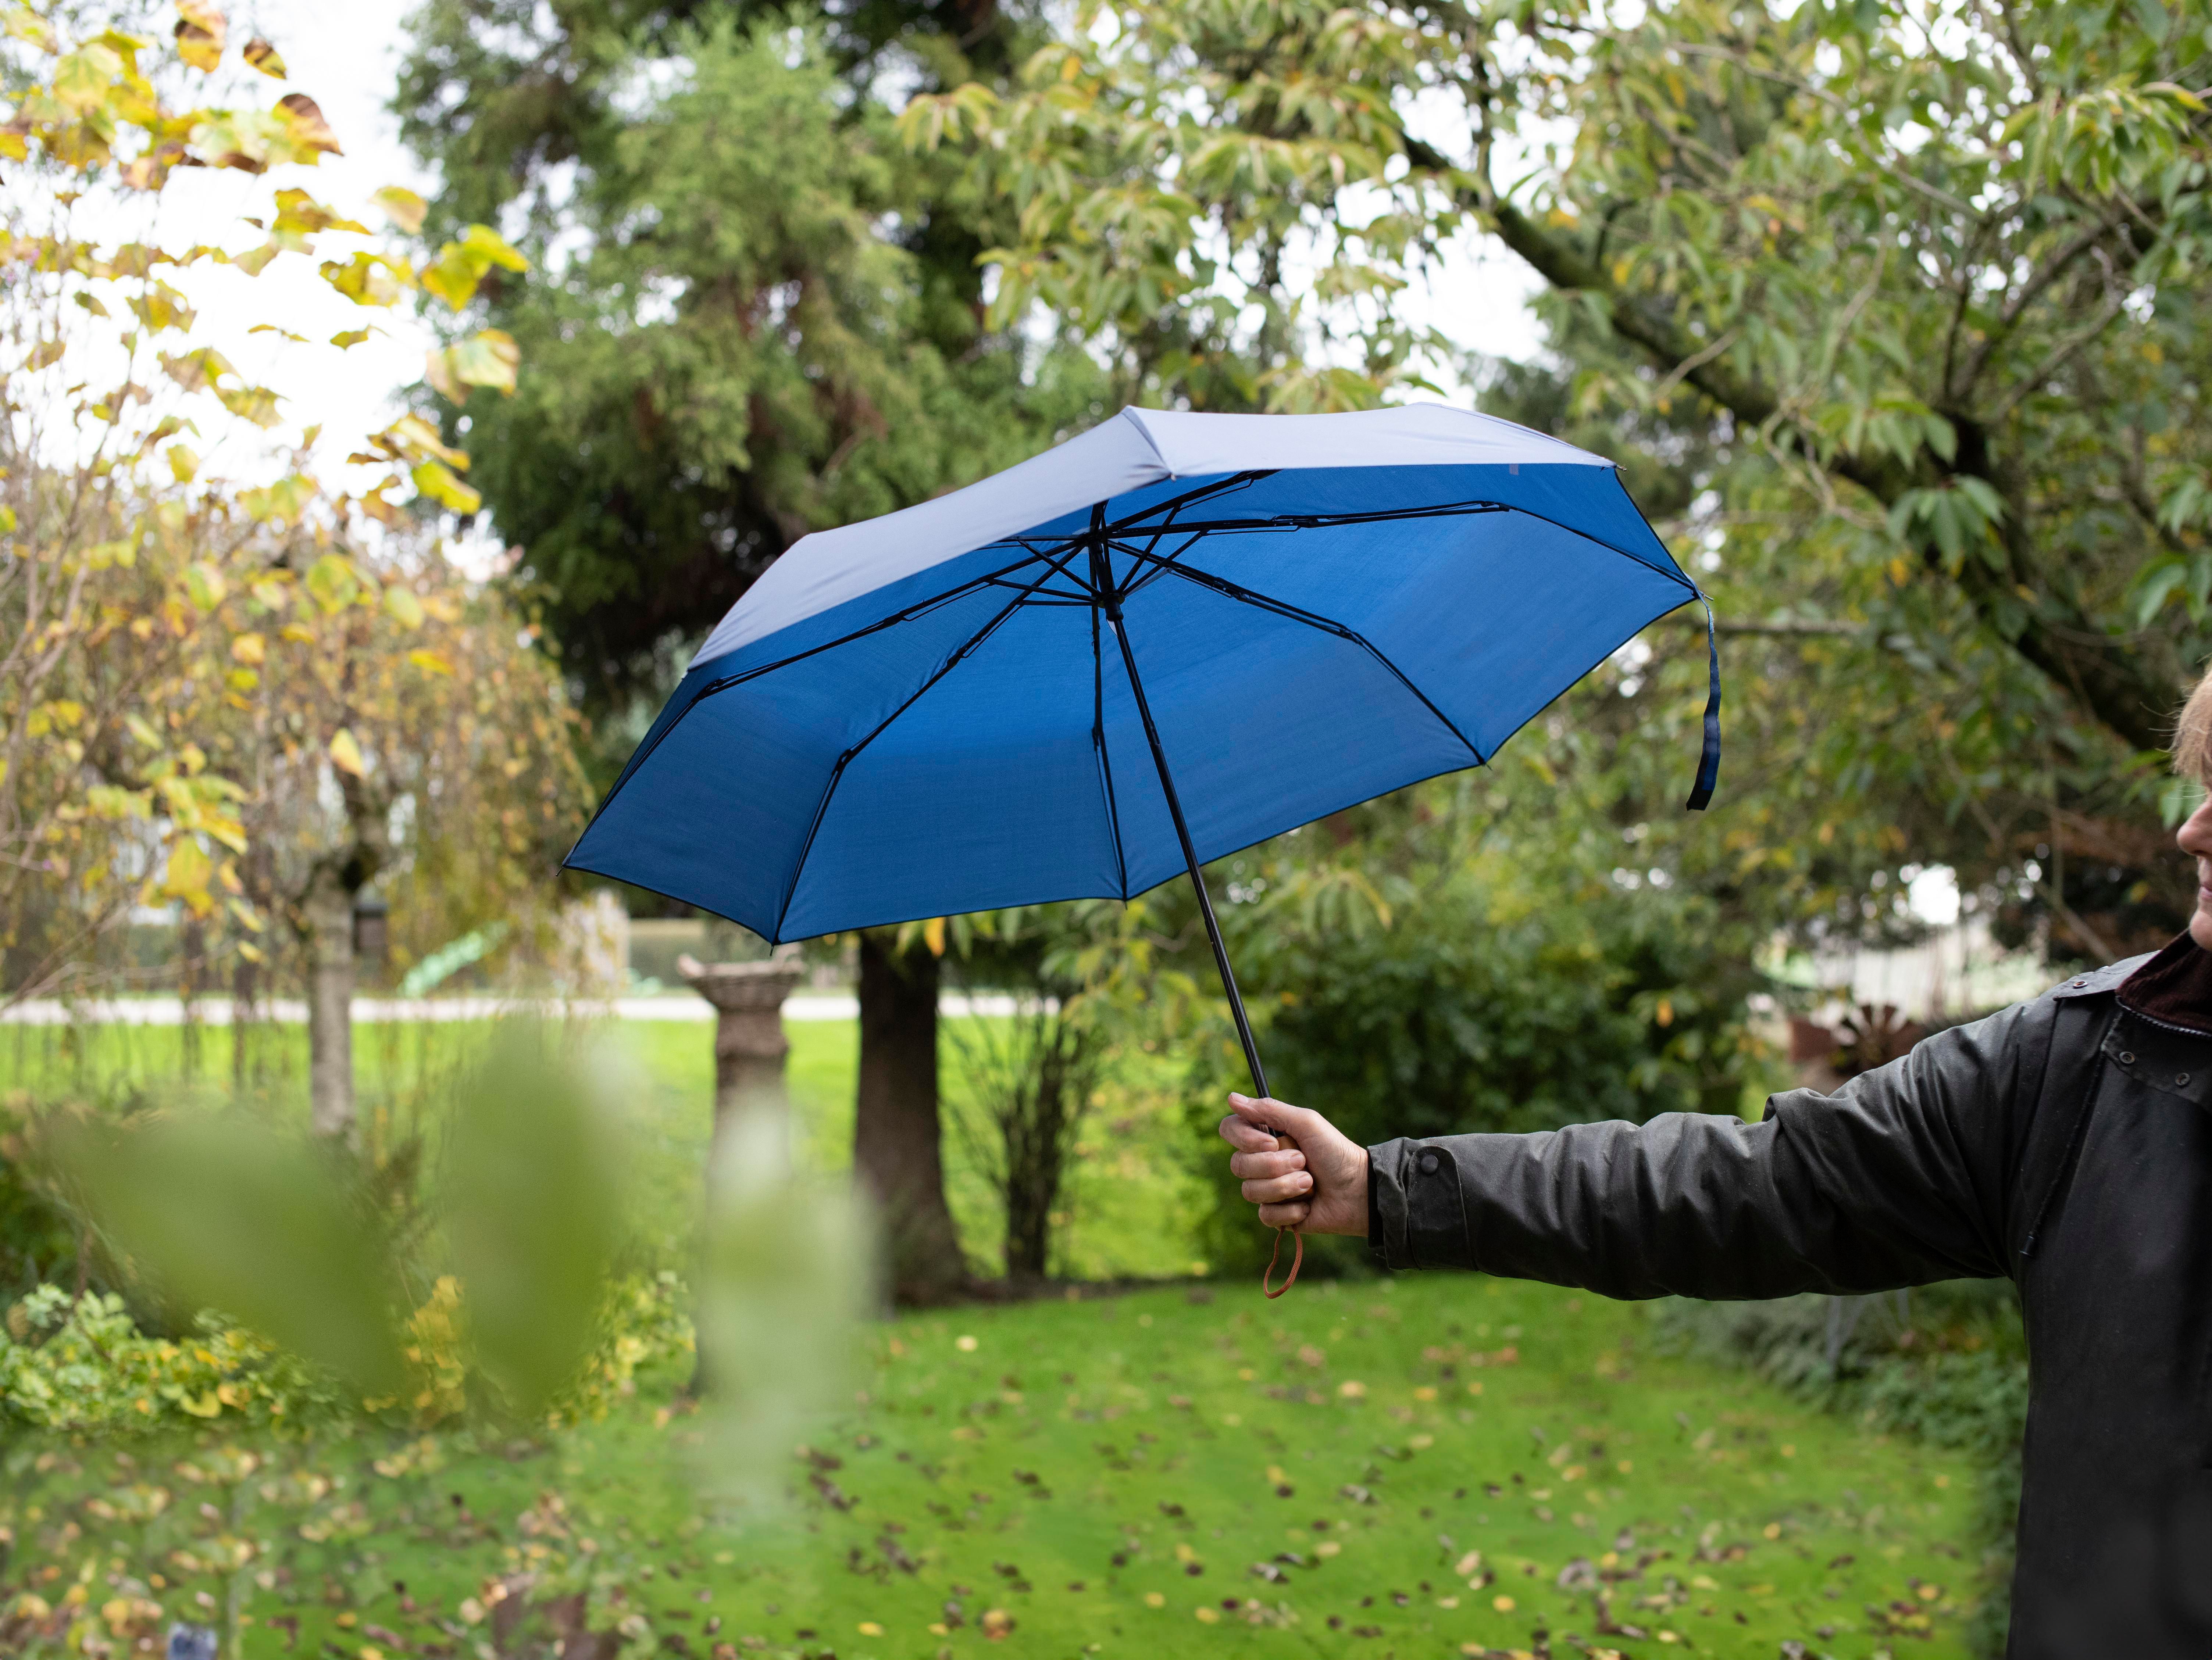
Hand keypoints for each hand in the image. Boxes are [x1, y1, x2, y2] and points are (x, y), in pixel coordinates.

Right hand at [1216, 1093, 1368, 1236]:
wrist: (1359, 1190)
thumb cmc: (1335, 1152)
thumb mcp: (1306, 1123)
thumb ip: (1269, 1109)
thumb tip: (1231, 1097)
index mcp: (1265, 1136)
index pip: (1230, 1129)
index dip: (1244, 1138)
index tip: (1271, 1141)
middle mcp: (1261, 1162)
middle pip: (1238, 1164)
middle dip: (1275, 1165)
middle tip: (1304, 1161)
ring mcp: (1267, 1189)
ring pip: (1250, 1191)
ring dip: (1286, 1187)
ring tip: (1311, 1183)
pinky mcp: (1276, 1214)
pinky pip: (1265, 1214)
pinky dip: (1291, 1210)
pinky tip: (1308, 1206)